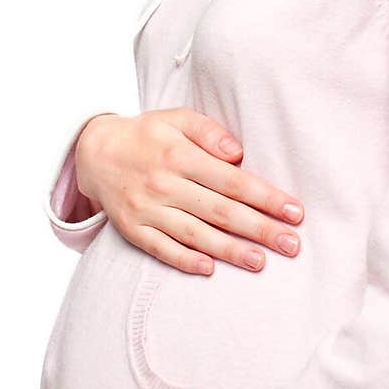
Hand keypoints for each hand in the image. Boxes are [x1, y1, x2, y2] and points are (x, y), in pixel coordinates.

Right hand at [75, 107, 305, 274]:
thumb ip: (209, 131)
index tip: (294, 212)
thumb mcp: (177, 118)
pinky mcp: (132, 229)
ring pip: (194, 234)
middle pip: (220, 211)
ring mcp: (146, 209)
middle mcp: (164, 184)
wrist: (94, 152)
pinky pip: (160, 249)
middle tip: (291, 245)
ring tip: (260, 262)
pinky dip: (184, 260)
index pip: (232, 180)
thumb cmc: (148, 135)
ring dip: (229, 250)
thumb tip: (238, 153)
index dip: (266, 198)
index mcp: (179, 155)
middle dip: (259, 229)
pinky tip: (209, 269)